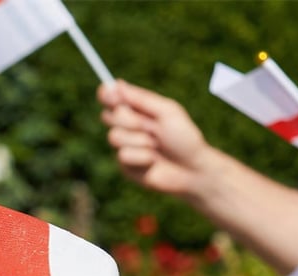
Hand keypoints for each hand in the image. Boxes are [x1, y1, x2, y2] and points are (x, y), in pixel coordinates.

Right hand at [98, 80, 215, 197]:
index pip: (113, 99)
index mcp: (138, 110)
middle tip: (148, 126)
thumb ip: (141, 99)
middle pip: (109, 116)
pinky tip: (153, 162)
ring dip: (139, 140)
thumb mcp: (166, 112)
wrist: (191, 169)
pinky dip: (141, 157)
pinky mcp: (126, 166)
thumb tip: (117, 84)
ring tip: (156, 146)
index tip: (106, 91)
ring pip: (114, 137)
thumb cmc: (183, 138)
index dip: (106, 94)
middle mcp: (129, 127)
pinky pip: (123, 156)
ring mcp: (126, 146)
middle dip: (128, 119)